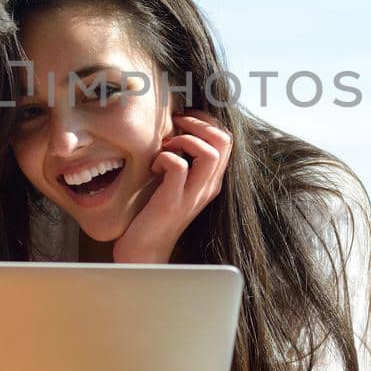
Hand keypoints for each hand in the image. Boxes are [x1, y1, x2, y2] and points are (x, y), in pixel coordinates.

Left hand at [113, 111, 232, 264]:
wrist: (144, 251)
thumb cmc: (154, 212)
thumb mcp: (175, 183)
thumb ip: (183, 160)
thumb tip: (174, 129)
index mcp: (211, 180)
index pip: (226, 139)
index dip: (207, 120)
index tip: (184, 119)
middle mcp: (208, 187)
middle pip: (224, 140)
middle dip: (199, 123)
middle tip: (177, 124)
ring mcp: (192, 195)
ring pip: (210, 152)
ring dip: (185, 139)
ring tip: (168, 145)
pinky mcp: (172, 202)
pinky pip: (178, 166)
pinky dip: (164, 157)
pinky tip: (154, 166)